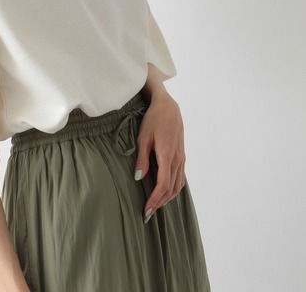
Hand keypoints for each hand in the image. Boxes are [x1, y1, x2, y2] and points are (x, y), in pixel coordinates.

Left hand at [134, 91, 185, 222]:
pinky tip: (165, 191)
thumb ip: (142, 159)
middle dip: (160, 203)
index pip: (163, 185)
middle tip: (148, 213)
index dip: (155, 200)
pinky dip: (173, 188)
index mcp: (167, 155)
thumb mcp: (143, 137)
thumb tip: (137, 178)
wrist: (168, 106)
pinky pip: (180, 177)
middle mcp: (177, 159)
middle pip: (171, 189)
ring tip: (155, 205)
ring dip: (167, 198)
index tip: (146, 210)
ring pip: (178, 185)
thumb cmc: (153, 119)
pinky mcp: (182, 155)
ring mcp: (181, 158)